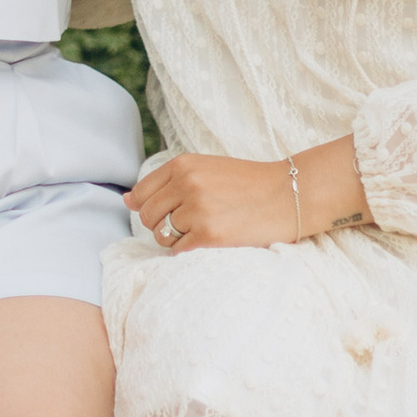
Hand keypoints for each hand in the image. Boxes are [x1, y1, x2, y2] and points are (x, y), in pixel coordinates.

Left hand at [128, 153, 300, 251]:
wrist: (290, 194)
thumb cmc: (248, 184)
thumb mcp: (206, 169)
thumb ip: (167, 182)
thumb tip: (126, 200)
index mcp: (183, 164)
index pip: (140, 193)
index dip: (149, 208)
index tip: (167, 212)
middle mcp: (187, 184)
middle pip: (147, 216)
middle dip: (161, 225)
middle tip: (191, 224)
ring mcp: (197, 210)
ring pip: (161, 235)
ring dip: (176, 239)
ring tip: (203, 231)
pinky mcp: (209, 235)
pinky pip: (178, 251)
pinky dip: (189, 251)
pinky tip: (209, 241)